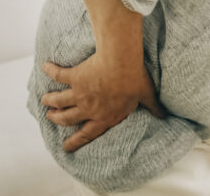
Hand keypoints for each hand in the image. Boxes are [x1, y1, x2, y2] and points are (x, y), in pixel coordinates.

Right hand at [40, 50, 166, 152]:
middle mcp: (89, 108)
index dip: (76, 142)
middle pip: (68, 118)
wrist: (120, 63)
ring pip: (59, 101)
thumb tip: (164, 116)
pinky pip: (59, 75)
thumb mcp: (146, 95)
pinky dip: (50, 71)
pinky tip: (45, 67)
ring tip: (44, 100)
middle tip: (51, 117)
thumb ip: (152, 107)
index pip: (88, 134)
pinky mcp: (74, 77)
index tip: (66, 147)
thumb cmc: (134, 79)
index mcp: (105, 116)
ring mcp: (79, 93)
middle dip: (58, 119)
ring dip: (50, 101)